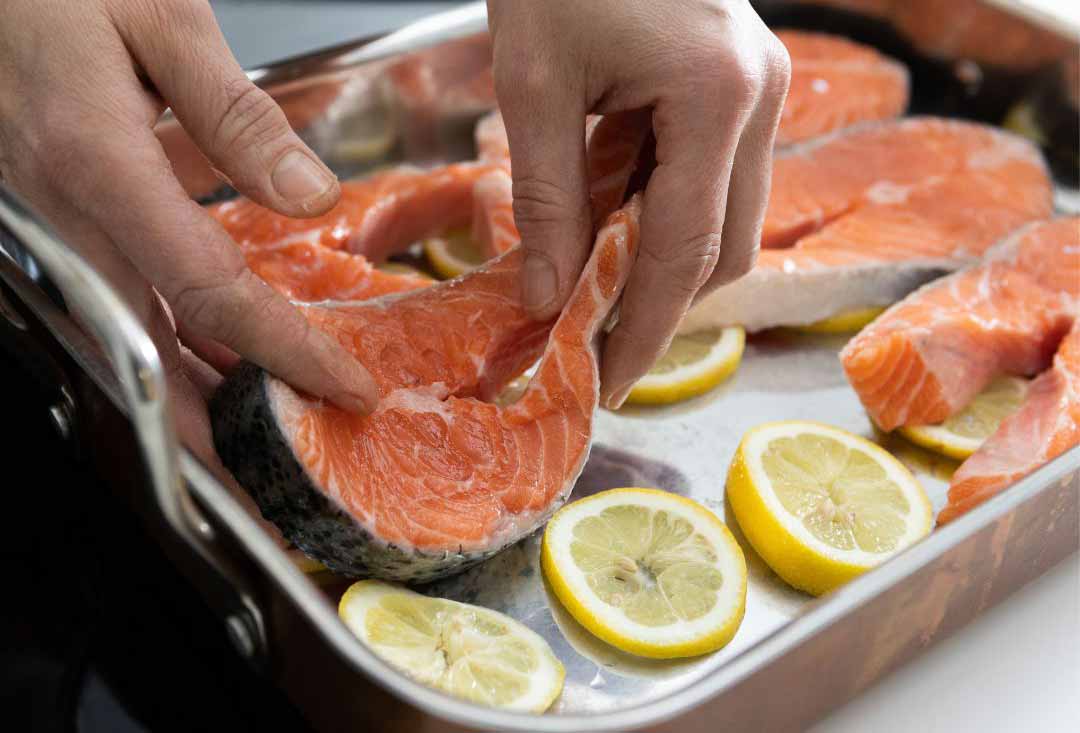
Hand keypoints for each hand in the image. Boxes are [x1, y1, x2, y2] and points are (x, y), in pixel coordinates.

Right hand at [0, 0, 379, 463]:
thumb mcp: (157, 17)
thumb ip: (236, 114)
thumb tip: (308, 196)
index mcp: (98, 165)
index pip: (212, 294)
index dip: (285, 353)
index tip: (346, 389)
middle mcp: (65, 214)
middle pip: (151, 351)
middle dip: (216, 428)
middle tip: (277, 476)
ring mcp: (49, 224)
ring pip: (127, 338)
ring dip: (193, 394)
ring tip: (258, 433)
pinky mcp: (50, 217)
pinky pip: (116, 300)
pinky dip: (169, 340)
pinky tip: (210, 352)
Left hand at [487, 0, 789, 407]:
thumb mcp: (534, 83)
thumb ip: (545, 199)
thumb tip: (548, 297)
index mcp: (717, 95)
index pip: (685, 251)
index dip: (645, 329)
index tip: (606, 380)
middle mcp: (761, 98)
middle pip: (724, 248)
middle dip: (659, 304)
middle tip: (591, 342)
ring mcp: (762, 88)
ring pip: (727, 219)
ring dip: (660, 258)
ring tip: (589, 276)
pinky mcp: (743, 83)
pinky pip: (714, 178)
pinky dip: (662, 211)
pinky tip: (609, 215)